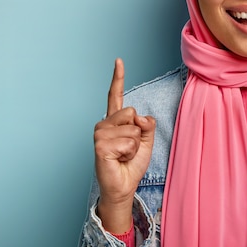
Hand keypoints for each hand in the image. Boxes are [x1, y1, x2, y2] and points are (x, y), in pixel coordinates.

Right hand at [94, 58, 155, 233]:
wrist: (124, 186)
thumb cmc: (132, 163)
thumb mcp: (146, 139)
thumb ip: (147, 124)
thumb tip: (139, 117)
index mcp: (115, 120)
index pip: (115, 94)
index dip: (117, 77)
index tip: (119, 60)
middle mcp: (104, 124)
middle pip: (131, 112)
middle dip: (138, 131)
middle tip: (128, 147)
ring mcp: (100, 134)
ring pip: (132, 128)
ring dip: (134, 145)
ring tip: (123, 155)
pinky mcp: (100, 146)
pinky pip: (128, 142)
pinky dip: (130, 152)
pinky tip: (119, 159)